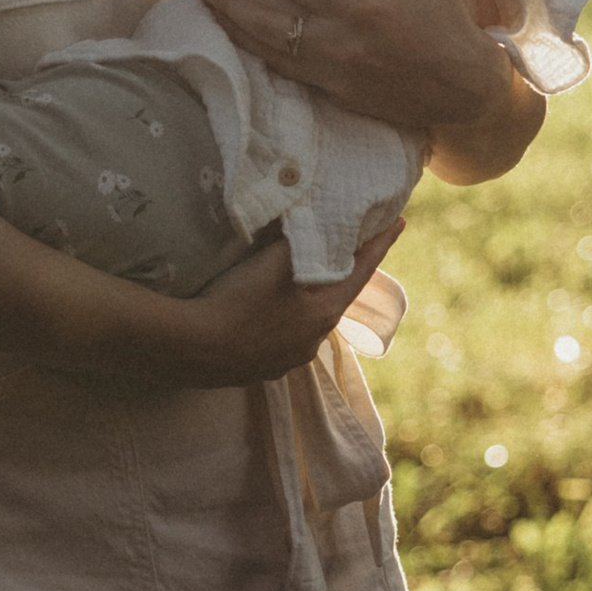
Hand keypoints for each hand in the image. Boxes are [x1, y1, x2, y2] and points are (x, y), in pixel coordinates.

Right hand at [116, 224, 402, 392]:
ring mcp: (288, 361)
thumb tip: (313, 220)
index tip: (399, 222)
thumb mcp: (270, 263)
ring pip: (310, 324)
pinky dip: (287, 322)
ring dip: (311, 302)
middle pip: (336, 299)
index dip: (379, 244)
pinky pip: (284, 341)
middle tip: (350, 250)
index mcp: (322, 314)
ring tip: (306, 283)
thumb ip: (297, 241)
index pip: (361, 271)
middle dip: (342, 275)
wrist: (191, 349)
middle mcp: (313, 342)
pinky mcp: (263, 371)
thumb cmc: (235, 302)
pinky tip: (272, 316)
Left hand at [164, 0, 514, 138]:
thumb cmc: (445, 19)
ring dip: (232, 24)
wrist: (464, 89)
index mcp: (365, 9)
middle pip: (270, 18)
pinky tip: (232, 34)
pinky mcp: (332, 93)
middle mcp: (342, 43)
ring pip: (268, 47)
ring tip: (201, 2)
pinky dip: (253, 50)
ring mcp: (333, 73)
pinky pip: (283, 69)